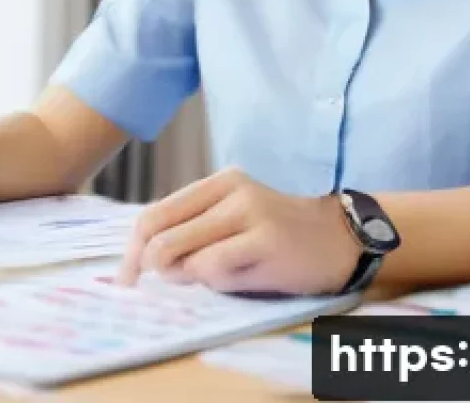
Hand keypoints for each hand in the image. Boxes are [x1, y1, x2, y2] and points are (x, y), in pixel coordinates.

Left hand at [117, 167, 360, 294]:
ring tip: (219, 275)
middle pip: (160, 231)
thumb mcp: (232, 225)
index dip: (133, 249)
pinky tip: (239, 278)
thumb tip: (151, 264)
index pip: (155, 213)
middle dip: (147, 266)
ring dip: (186, 275)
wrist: (340, 238)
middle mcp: (229, 190)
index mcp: (217, 183)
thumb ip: (194, 236)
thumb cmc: (279, 236)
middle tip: (153, 286)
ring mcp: (248, 212)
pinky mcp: (265, 241)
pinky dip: (213, 282)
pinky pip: (213, 268)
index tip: (128, 277)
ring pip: (182, 252)